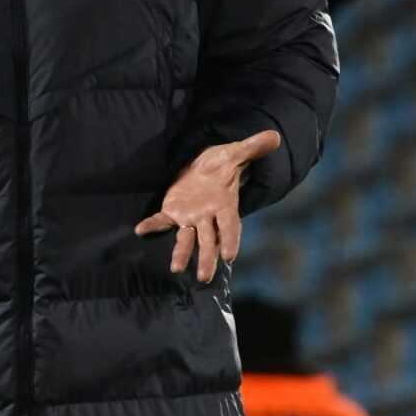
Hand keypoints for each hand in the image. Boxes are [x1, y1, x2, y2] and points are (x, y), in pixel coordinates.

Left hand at [133, 130, 281, 282]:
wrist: (205, 167)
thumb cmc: (222, 164)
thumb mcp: (236, 153)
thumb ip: (253, 148)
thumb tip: (274, 136)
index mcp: (225, 206)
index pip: (229, 226)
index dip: (230, 239)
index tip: (230, 256)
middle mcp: (208, 217)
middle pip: (208, 240)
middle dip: (206, 258)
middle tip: (204, 278)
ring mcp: (190, 217)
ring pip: (186, 238)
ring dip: (181, 253)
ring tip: (176, 268)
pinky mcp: (173, 212)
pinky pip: (162, 221)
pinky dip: (153, 225)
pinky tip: (141, 230)